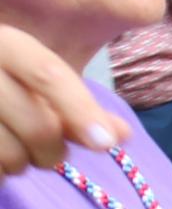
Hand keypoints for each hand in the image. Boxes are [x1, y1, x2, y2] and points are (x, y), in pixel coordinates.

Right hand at [0, 24, 118, 181]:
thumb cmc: (1, 87)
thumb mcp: (33, 84)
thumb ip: (76, 106)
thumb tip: (123, 134)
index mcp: (4, 43)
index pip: (49, 74)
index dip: (81, 110)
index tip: (106, 144)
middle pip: (37, 125)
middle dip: (53, 152)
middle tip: (50, 155)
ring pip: (10, 154)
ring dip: (21, 165)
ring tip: (13, 152)